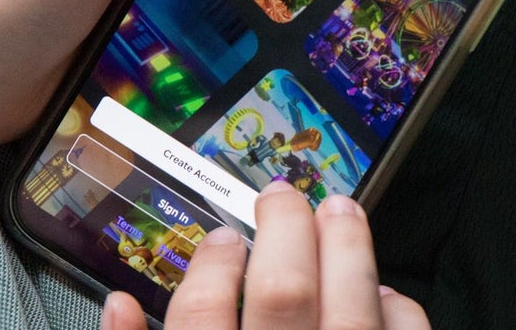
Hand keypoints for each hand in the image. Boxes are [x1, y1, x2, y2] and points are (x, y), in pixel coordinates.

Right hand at [99, 182, 429, 328]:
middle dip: (285, 231)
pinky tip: (383, 294)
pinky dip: (399, 312)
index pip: (203, 316)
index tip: (224, 239)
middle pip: (286, 295)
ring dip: (349, 249)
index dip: (211, 266)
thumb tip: (117, 305)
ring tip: (340, 210)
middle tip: (281, 197)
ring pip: (355, 310)